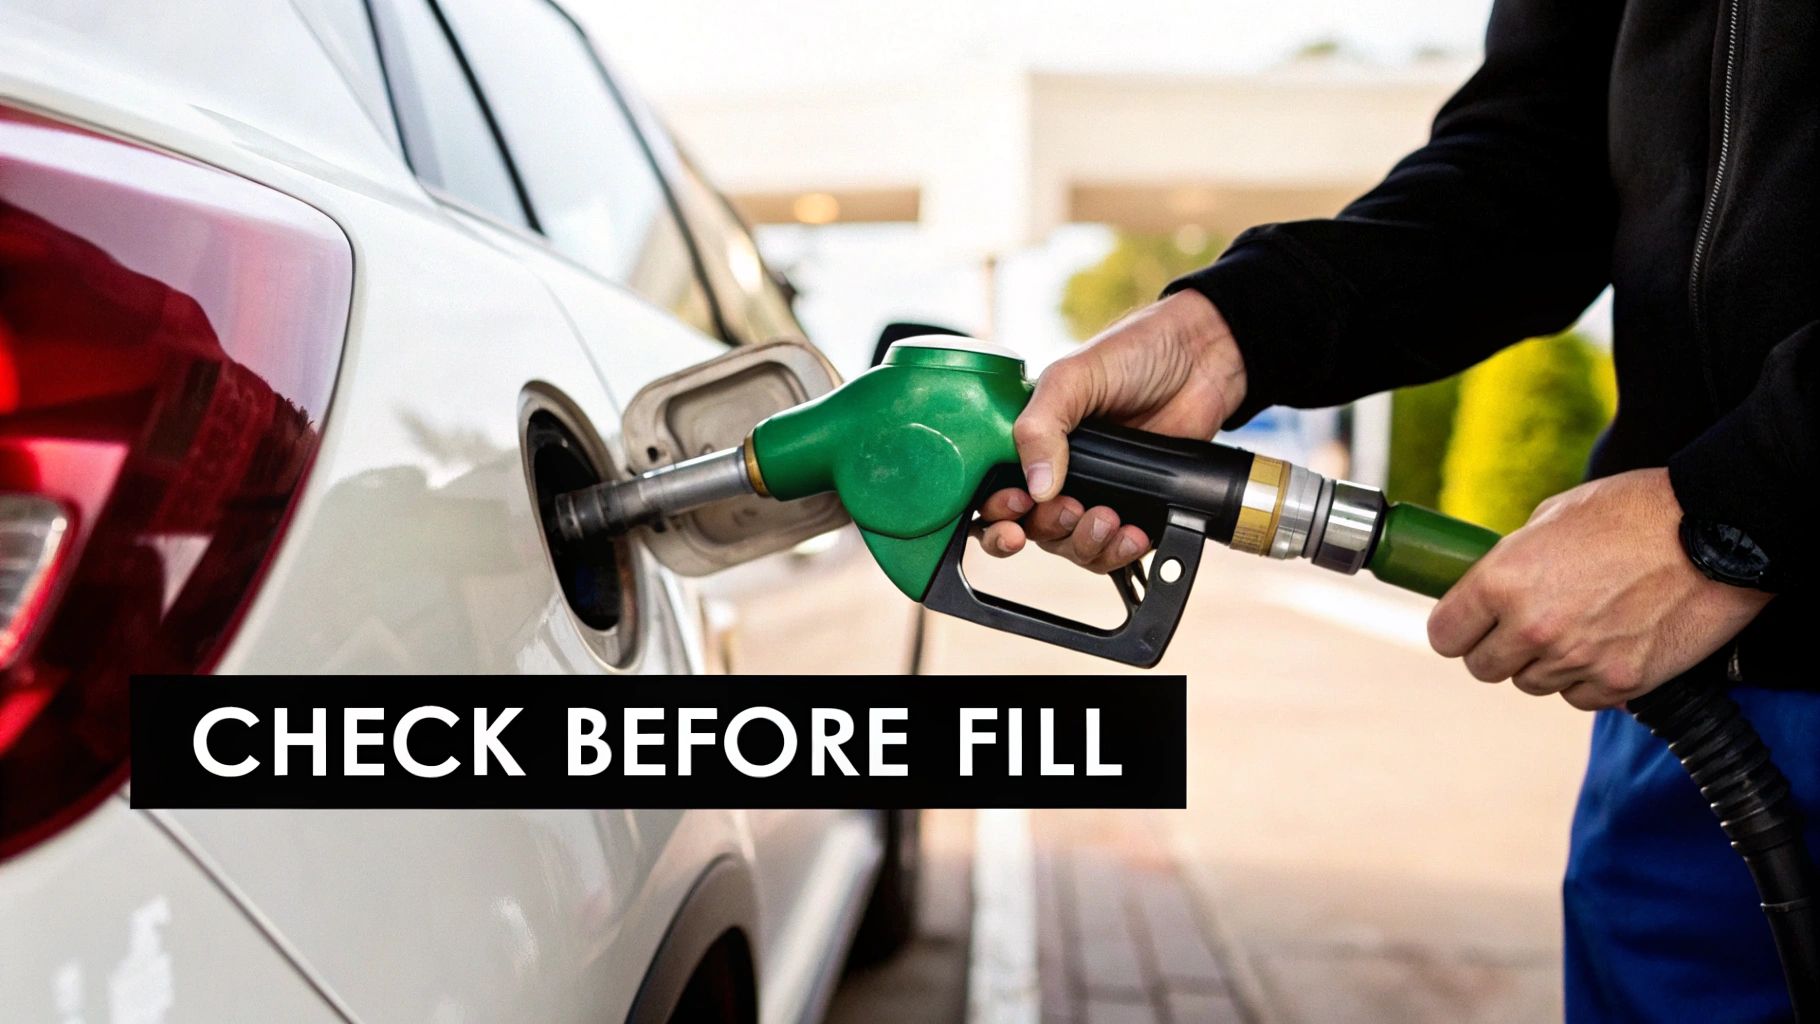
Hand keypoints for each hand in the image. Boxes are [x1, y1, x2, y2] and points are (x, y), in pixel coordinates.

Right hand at [977, 290, 1246, 571]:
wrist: (1201, 357)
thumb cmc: (1132, 352)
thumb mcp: (1073, 378)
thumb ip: (1041, 426)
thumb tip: (1036, 488)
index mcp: (1029, 441)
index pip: (993, 492)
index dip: (996, 513)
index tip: (1016, 507)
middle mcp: (1056, 471)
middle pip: (1031, 528)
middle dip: (1045, 530)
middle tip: (1068, 509)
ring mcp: (1095, 491)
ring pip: (1070, 545)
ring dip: (1084, 544)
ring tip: (1107, 518)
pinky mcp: (1133, 507)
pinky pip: (1113, 550)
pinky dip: (1118, 551)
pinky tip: (1132, 534)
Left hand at [1427, 468, 1771, 709]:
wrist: (1719, 531)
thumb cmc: (1636, 511)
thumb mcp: (1554, 516)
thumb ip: (1514, 558)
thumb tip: (1492, 585)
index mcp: (1502, 581)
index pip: (1445, 635)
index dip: (1455, 629)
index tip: (1466, 626)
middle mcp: (1532, 627)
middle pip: (1483, 668)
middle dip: (1496, 649)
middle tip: (1520, 627)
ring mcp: (1577, 660)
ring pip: (1532, 684)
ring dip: (1544, 663)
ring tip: (1577, 626)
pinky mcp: (1621, 683)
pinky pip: (1580, 698)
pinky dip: (1588, 679)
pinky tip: (1607, 644)